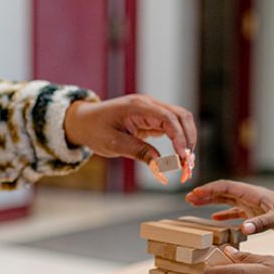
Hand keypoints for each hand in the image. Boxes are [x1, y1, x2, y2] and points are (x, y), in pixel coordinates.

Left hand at [63, 95, 196, 181]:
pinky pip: (173, 127)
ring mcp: (152, 110)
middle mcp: (149, 104)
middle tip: (188, 165)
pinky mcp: (152, 118)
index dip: (179, 137)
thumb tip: (162, 168)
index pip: (168, 118)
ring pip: (181, 121)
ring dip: (187, 141)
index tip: (182, 158)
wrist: (84, 120)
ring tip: (186, 164)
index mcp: (138, 106)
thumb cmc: (95, 129)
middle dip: (189, 140)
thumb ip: (139, 153)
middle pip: (181, 116)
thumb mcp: (113, 144)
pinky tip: (179, 158)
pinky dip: (179, 141)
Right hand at [185, 180, 273, 236]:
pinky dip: (225, 215)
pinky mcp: (259, 215)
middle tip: (188, 199)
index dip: (209, 190)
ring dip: (212, 202)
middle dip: (206, 194)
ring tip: (196, 205)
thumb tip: (243, 229)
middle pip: (224, 192)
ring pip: (228, 201)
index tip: (194, 194)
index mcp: (254, 194)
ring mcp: (255, 206)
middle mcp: (252, 197)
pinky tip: (216, 220)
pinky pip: (237, 213)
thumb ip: (261, 224)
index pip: (227, 188)